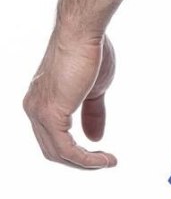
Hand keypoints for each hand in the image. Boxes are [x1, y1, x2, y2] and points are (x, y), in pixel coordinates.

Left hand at [23, 30, 117, 168]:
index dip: (77, 152)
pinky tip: (103, 158)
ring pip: (59, 154)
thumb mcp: (94, 92)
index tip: (102, 155)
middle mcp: (34, 108)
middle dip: (81, 163)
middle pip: (53, 151)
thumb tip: (95, 138)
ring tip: (108, 161)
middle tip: (106, 161)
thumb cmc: (89, 53)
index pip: (54, 140)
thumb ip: (92, 114)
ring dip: (87, 164)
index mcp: (41, 102)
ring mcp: (39, 112)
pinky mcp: (51, 114)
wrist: (84, 34)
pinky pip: (66, 150)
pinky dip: (86, 159)